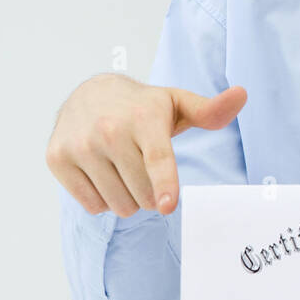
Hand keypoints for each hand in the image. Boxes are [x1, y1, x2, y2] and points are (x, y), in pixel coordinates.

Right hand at [46, 73, 246, 217]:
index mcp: (144, 117)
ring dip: (128, 199)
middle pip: (142, 193)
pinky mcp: (57, 158)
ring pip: (117, 204)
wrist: (89, 94)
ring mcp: (80, 145)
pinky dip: (102, 199)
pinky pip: (91, 205)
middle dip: (151, 193)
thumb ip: (211, 110)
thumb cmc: (142, 106)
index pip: (156, 157)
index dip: (163, 183)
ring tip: (125, 170)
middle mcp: (108, 130)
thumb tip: (242, 95)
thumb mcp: (177, 104)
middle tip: (145, 168)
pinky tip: (103, 173)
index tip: (166, 205)